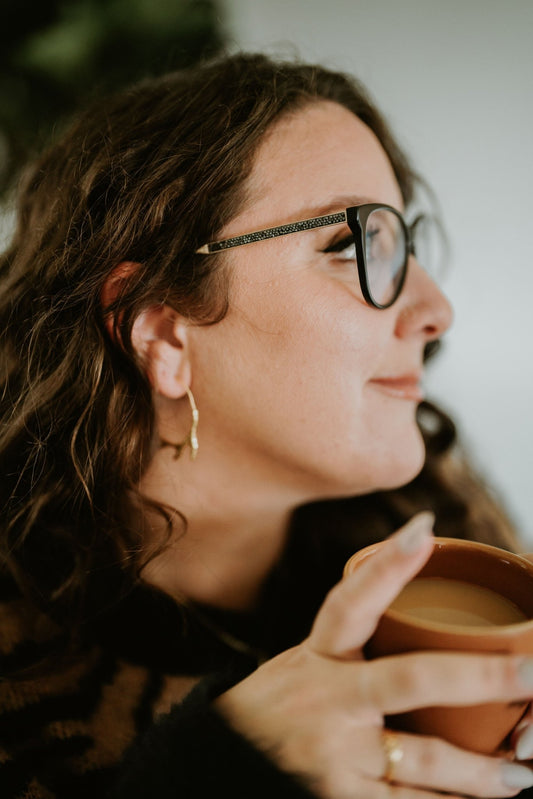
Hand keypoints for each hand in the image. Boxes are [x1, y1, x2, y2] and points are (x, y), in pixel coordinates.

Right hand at [216, 513, 532, 797]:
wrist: (220, 762)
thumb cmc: (281, 707)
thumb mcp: (305, 666)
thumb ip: (354, 651)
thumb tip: (420, 619)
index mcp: (317, 655)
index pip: (350, 601)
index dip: (388, 565)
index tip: (425, 528)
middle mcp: (326, 698)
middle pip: (409, 678)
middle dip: (478, 676)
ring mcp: (333, 755)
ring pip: (423, 759)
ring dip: (482, 771)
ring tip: (524, 770)